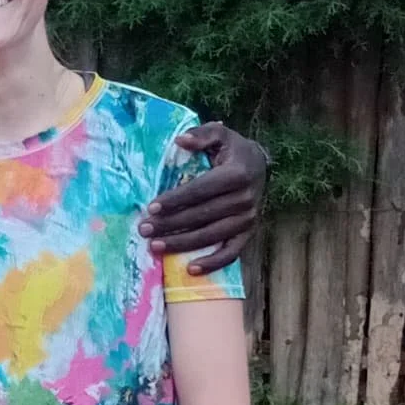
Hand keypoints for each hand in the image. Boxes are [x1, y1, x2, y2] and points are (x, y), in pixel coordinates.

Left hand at [142, 123, 270, 273]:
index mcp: (236, 174)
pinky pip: (231, 252)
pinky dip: (212, 263)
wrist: (260, 165)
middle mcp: (245, 199)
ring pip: (211, 236)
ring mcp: (248, 219)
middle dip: (170, 224)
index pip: (199, 191)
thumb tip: (179, 140)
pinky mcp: (249, 232)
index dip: (175, 200)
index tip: (151, 208)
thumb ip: (201, 134)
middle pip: (201, 216)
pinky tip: (190, 269)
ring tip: (155, 247)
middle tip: (144, 230)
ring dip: (182, 244)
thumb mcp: (220, 135)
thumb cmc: (233, 150)